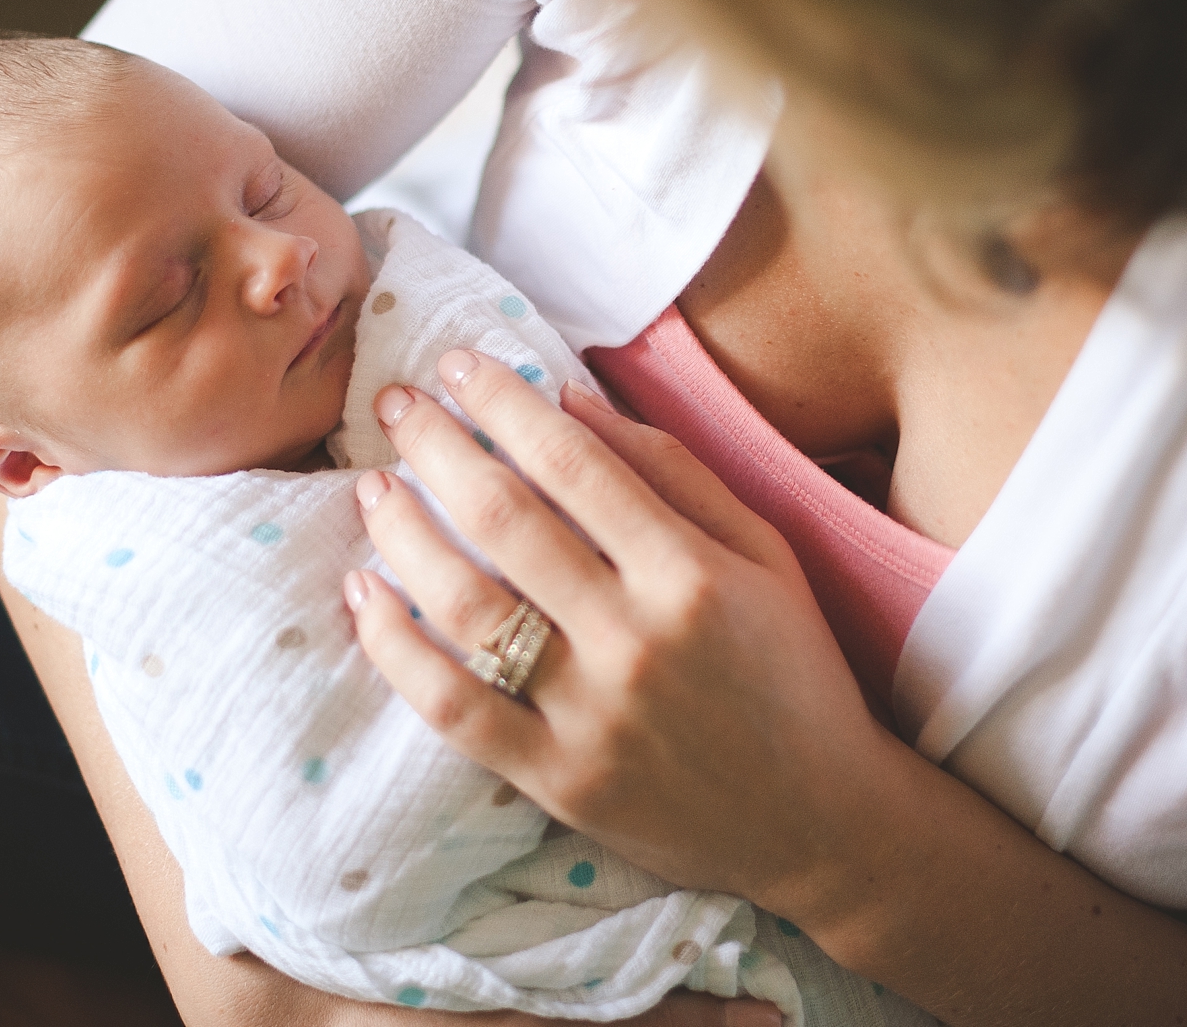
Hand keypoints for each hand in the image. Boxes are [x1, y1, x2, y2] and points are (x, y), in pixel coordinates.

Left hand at [345, 351, 899, 909]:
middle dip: (436, 447)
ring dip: (403, 535)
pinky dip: (395, 650)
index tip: (457, 363)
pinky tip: (365, 597)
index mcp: (690, 574)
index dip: (504, 402)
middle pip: (505, 521)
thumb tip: (568, 397)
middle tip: (394, 404)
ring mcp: (590, 716)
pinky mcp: (557, 781)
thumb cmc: (793, 669)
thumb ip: (671, 472)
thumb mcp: (764, 552)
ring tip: (373, 487)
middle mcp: (634, 640)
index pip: (573, 464)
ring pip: (465, 608)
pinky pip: (452, 708)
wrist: (821, 824)